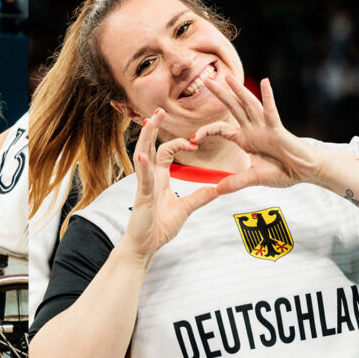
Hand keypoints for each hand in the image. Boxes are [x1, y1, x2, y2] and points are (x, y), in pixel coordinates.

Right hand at [121, 109, 217, 263]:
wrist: (144, 246)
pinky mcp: (141, 197)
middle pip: (149, 146)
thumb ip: (199, 197)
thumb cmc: (158, 228)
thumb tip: (216, 189)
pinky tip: (143, 155)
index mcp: (159, 178)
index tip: (193, 143)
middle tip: (158, 110)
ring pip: (142, 156)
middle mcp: (149, 178)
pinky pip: (142, 179)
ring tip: (148, 122)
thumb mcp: (185, 210)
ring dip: (145, 139)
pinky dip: (142, 167)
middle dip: (153, 128)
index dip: (178, 143)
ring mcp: (144, 186)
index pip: (165, 152)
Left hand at [194, 75, 318, 194]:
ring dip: (239, 90)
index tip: (192, 139)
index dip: (206, 131)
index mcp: (245, 139)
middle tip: (206, 81)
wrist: (305, 172)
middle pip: (233, 108)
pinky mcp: (278, 129)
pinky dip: (268, 97)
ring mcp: (265, 127)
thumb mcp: (253, 178)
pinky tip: (265, 82)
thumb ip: (235, 183)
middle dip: (220, 94)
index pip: (221, 129)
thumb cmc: (283, 171)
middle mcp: (253, 129)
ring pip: (249, 105)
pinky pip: (271, 111)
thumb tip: (216, 191)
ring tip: (227, 77)